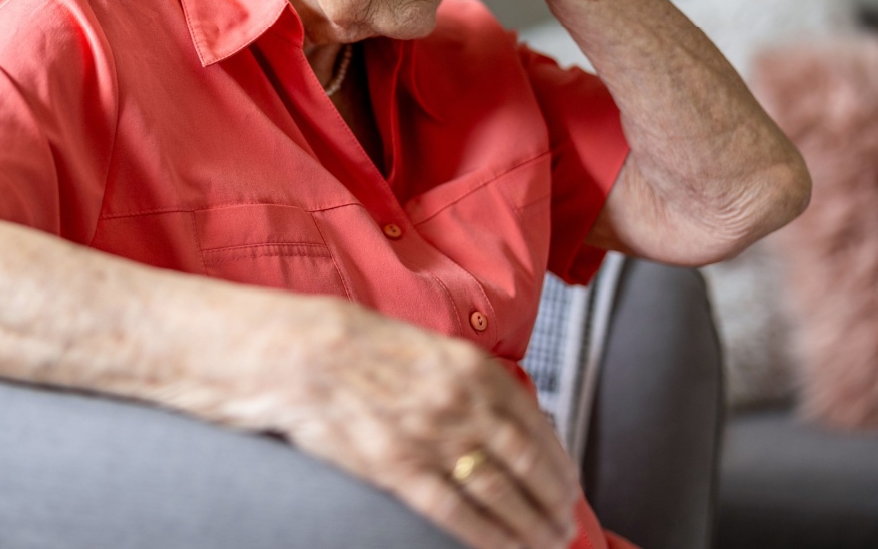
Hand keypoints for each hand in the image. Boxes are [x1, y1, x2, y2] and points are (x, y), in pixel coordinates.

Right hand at [275, 300, 580, 548]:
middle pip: (527, 465)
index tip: (570, 486)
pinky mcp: (401, 470)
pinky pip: (457, 512)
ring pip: (501, 493)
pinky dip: (490, 537)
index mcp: (475, 371)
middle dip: (554, 502)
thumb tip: (511, 416)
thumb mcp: (432, 349)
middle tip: (566, 524)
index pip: (536, 427)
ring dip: (532, 524)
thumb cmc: (364, 349)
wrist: (307, 355)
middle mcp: (463, 405)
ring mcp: (434, 439)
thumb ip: (473, 382)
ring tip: (547, 542)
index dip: (559, 464)